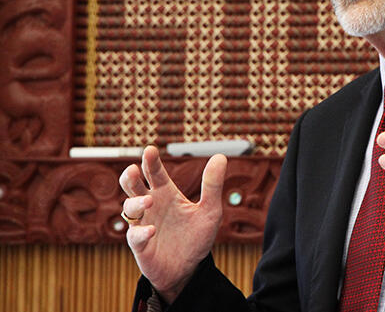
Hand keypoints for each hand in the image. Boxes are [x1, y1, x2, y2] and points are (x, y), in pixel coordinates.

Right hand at [119, 146, 226, 302]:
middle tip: (135, 170)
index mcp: (166, 193)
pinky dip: (141, 232)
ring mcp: (143, 224)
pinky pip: (135, 236)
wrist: (189, 269)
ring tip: (150, 200)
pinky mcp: (140, 245)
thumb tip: (220, 156)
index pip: (155, 173)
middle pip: (132, 185)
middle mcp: (151, 205)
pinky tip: (151, 230)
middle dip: (130, 176)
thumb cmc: (196, 237)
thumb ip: (213, 185)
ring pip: (129, 207)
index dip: (151, 161)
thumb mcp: (210, 210)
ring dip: (137, 202)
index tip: (150, 150)